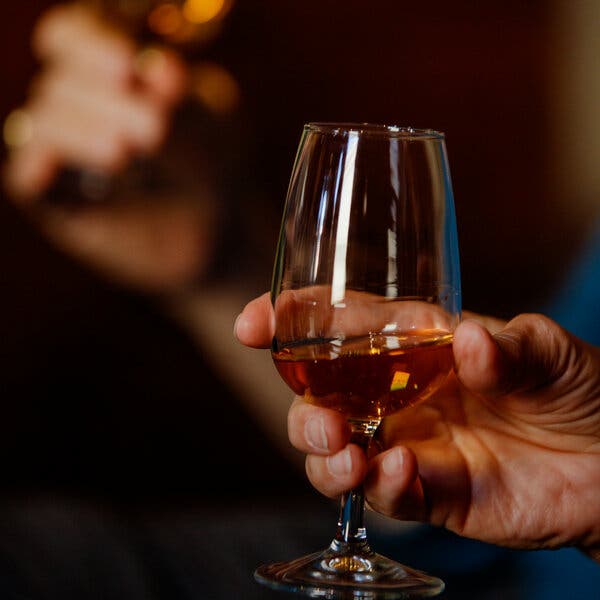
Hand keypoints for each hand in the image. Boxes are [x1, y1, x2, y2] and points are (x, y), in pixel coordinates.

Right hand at [2, 2, 213, 292]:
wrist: (217, 232)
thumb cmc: (211, 168)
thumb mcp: (213, 131)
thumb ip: (187, 103)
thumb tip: (160, 69)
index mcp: (108, 73)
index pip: (71, 36)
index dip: (89, 43)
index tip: (127, 66)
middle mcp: (78, 108)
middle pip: (60, 82)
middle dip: (105, 99)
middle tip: (155, 127)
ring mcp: (63, 155)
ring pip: (40, 124)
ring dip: (82, 131)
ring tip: (124, 152)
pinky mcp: (55, 202)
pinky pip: (28, 178)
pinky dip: (43, 169)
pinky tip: (72, 173)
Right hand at [235, 292, 599, 557]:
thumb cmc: (579, 387)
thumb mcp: (548, 349)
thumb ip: (508, 346)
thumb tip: (466, 345)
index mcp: (416, 343)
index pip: (340, 324)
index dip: (289, 320)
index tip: (252, 323)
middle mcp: (400, 394)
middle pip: (321, 398)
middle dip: (302, 409)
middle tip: (322, 420)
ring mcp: (411, 445)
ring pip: (338, 454)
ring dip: (325, 457)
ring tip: (346, 453)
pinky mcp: (433, 494)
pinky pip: (388, 495)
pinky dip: (384, 487)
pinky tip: (401, 473)